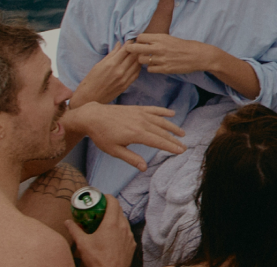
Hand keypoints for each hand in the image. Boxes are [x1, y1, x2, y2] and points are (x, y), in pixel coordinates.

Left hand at [63, 102, 185, 171]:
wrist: (92, 116)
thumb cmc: (101, 135)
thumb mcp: (114, 150)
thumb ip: (131, 158)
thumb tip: (144, 168)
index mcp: (137, 134)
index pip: (158, 141)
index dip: (171, 146)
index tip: (181, 151)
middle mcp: (141, 122)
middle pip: (162, 132)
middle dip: (174, 140)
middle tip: (184, 146)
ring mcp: (140, 114)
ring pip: (161, 120)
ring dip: (172, 127)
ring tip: (182, 133)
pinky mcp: (136, 109)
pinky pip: (153, 109)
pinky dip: (163, 111)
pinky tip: (171, 114)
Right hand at [65, 194, 134, 266]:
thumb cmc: (97, 259)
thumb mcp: (82, 244)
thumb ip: (74, 230)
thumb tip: (67, 222)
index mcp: (112, 223)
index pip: (114, 202)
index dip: (108, 197)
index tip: (101, 198)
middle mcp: (123, 227)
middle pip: (119, 210)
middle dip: (110, 207)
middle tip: (100, 210)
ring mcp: (129, 236)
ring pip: (124, 221)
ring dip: (116, 218)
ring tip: (106, 222)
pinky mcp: (132, 244)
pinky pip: (127, 232)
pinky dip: (120, 229)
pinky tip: (112, 235)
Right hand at [70, 43, 140, 108]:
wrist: (88, 98)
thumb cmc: (91, 80)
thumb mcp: (99, 65)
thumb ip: (111, 54)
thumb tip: (119, 44)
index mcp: (111, 64)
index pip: (126, 50)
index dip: (130, 43)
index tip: (132, 40)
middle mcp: (119, 71)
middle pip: (133, 56)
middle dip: (136, 49)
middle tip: (138, 44)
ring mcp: (124, 79)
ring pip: (137, 65)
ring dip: (139, 58)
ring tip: (139, 53)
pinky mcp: (125, 86)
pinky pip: (136, 74)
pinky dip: (138, 67)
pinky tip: (136, 64)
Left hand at [128, 33, 223, 75]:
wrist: (198, 56)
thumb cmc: (184, 46)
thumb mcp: (170, 38)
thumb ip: (157, 40)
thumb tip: (143, 41)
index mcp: (161, 37)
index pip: (140, 37)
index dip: (138, 40)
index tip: (138, 42)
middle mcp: (159, 47)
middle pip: (136, 48)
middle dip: (132, 50)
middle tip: (132, 51)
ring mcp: (161, 59)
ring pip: (141, 60)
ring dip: (143, 60)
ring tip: (148, 59)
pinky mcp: (164, 69)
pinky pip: (149, 69)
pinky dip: (151, 67)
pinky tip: (156, 65)